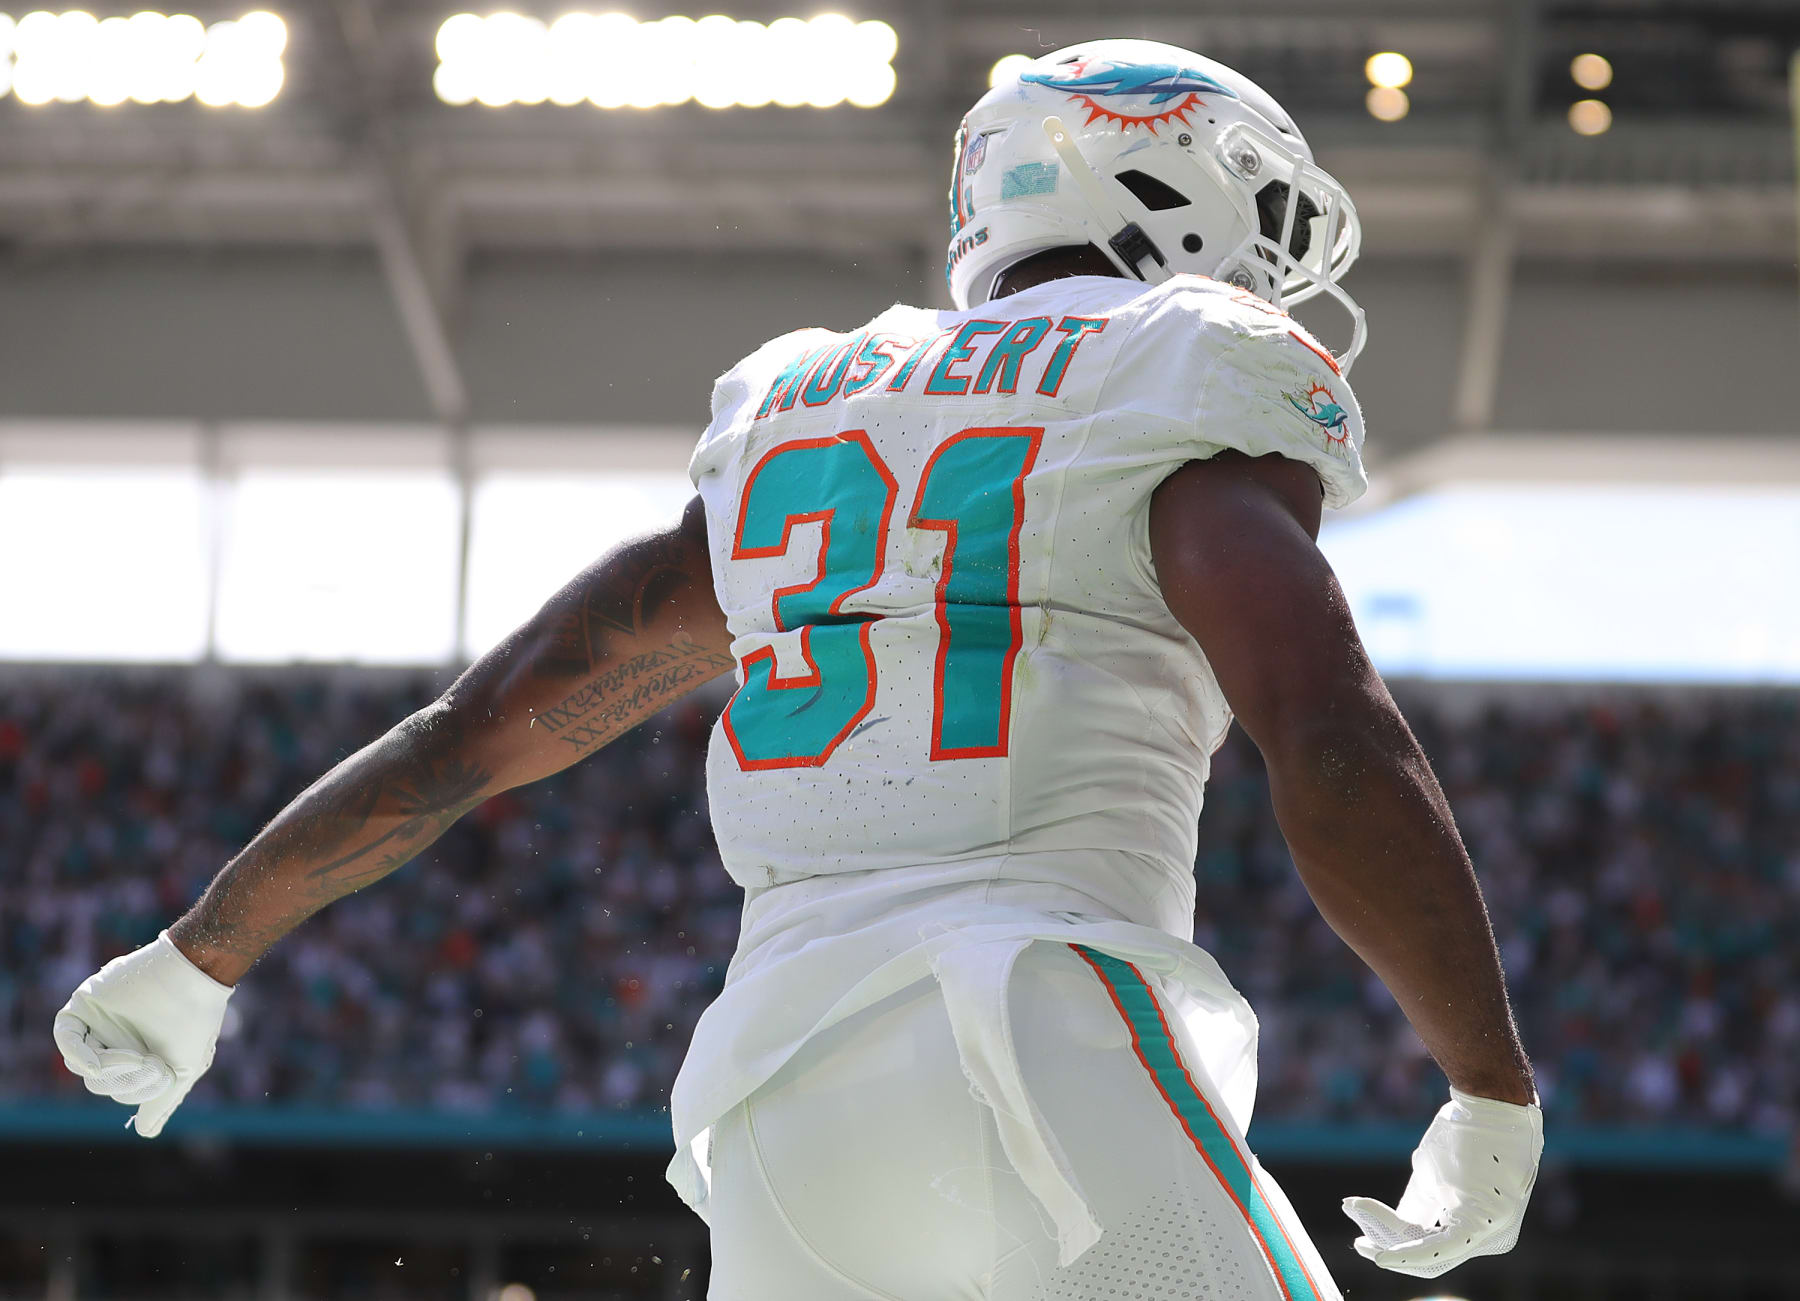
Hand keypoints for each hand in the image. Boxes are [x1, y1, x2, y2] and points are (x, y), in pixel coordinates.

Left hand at [53, 932, 234, 1137]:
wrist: (195, 977)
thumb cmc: (195, 1022)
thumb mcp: (183, 1071)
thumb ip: (162, 1102)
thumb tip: (145, 1133)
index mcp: (135, 1056)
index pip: (118, 1090)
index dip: (137, 1091)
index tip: (163, 1076)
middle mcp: (113, 1040)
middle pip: (97, 1082)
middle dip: (125, 1081)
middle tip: (153, 1064)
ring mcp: (97, 1022)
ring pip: (79, 1064)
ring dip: (108, 1069)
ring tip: (139, 1056)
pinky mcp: (86, 1004)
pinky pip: (66, 1036)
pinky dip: (78, 1053)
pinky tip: (98, 1062)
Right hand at [1342, 1087, 1542, 1278]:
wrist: (1488, 1102)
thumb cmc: (1465, 1134)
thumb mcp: (1434, 1176)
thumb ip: (1420, 1206)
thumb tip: (1397, 1226)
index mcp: (1480, 1229)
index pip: (1430, 1249)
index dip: (1392, 1245)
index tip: (1360, 1237)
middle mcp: (1491, 1240)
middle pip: (1428, 1257)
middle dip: (1386, 1245)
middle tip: (1356, 1235)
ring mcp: (1492, 1234)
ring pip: (1429, 1253)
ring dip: (1388, 1237)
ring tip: (1356, 1215)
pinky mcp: (1484, 1222)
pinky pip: (1443, 1247)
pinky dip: (1409, 1254)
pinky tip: (1381, 1257)